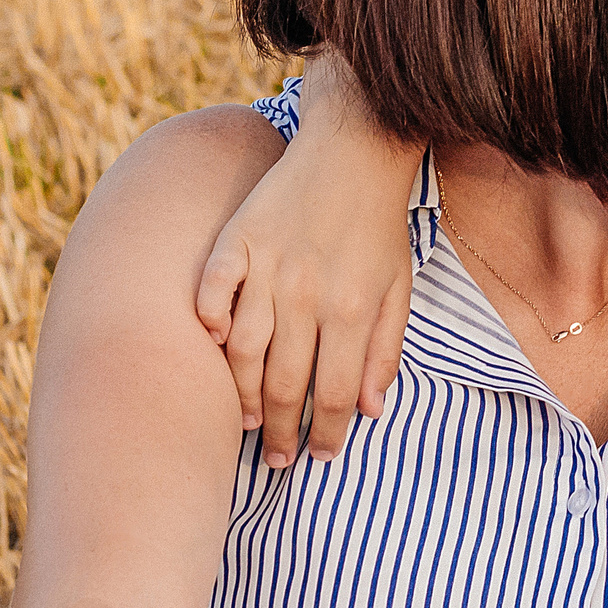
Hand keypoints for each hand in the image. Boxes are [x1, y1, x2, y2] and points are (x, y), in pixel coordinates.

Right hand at [196, 119, 418, 467]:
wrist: (354, 149)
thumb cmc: (377, 225)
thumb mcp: (398, 287)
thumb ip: (385, 350)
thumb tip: (372, 411)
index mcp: (351, 308)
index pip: (336, 393)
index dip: (328, 433)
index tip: (321, 456)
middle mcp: (306, 293)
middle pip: (285, 382)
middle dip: (280, 430)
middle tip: (274, 458)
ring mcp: (267, 265)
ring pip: (244, 349)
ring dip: (242, 394)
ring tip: (246, 422)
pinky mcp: (237, 239)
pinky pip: (212, 289)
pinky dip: (209, 319)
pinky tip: (216, 343)